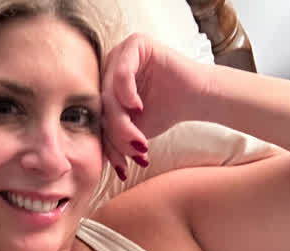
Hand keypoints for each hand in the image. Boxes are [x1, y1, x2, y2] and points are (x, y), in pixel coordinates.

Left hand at [101, 34, 210, 178]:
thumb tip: (94, 159)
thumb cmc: (164, 112)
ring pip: (109, 96)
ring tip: (140, 140)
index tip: (123, 168)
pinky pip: (122, 72)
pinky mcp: (135, 44)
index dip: (109, 147)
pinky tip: (138, 109)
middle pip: (102, 109)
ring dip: (122, 123)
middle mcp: (107, 71)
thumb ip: (113, 139)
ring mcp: (119, 55)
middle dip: (118, 137)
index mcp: (102, 90)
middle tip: (136, 152)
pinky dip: (127, 94)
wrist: (195, 99)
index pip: (98, 121)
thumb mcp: (133, 132)